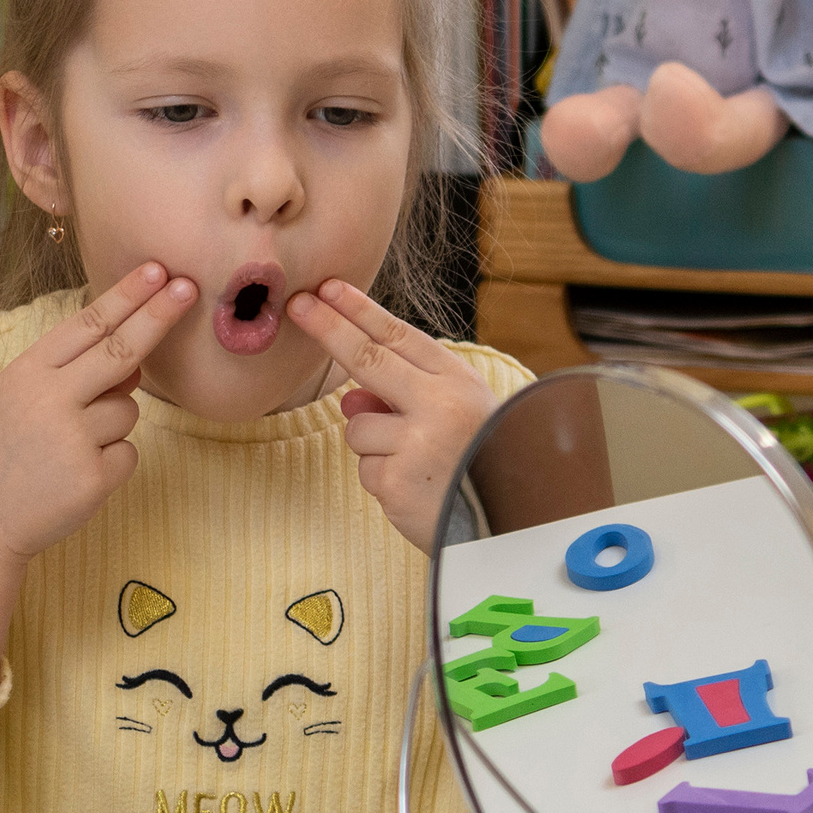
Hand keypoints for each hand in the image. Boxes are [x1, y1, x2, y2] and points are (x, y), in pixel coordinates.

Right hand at [0, 262, 196, 696]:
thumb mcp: (13, 399)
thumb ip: (67, 374)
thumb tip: (134, 360)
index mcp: (25, 373)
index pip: (86, 325)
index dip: (125, 296)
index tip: (158, 270)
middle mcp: (49, 400)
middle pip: (121, 351)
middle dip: (159, 316)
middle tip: (189, 288)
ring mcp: (72, 439)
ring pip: (129, 409)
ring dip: (112, 423)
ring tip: (65, 449)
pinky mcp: (93, 477)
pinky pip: (128, 452)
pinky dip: (111, 462)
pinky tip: (72, 476)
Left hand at [284, 280, 501, 554]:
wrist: (514, 524)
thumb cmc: (483, 462)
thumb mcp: (455, 418)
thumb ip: (404, 399)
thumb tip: (349, 398)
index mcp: (458, 381)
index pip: (401, 336)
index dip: (362, 311)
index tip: (330, 288)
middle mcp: (439, 404)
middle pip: (367, 357)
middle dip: (328, 327)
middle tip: (298, 304)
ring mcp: (416, 442)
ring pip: (358, 426)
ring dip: (375, 444)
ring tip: (418, 465)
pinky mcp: (396, 480)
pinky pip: (366, 469)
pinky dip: (384, 479)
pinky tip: (418, 489)